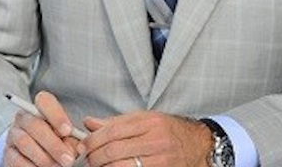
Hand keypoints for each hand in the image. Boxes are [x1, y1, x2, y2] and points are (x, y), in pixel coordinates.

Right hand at [5, 91, 85, 166]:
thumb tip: (79, 149)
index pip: (44, 101)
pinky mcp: (8, 153)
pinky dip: (32, 166)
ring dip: (44, 157)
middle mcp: (23, 119)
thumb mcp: (65, 136)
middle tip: (69, 160)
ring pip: (25, 142)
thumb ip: (72, 139)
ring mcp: (14, 135)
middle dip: (54, 144)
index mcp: (39, 108)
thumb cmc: (55, 140)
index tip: (68, 131)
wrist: (33, 154)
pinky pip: (17, 159)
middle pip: (35, 125)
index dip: (57, 115)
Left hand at [81, 111, 212, 166]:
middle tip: (87, 159)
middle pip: (115, 150)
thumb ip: (116, 122)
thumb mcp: (145, 119)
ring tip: (97, 166)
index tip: (84, 145)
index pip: (113, 130)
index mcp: (150, 122)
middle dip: (95, 157)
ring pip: (122, 166)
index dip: (94, 140)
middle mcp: (156, 140)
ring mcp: (160, 159)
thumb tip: (89, 123)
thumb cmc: (168, 131)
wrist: (197, 145)